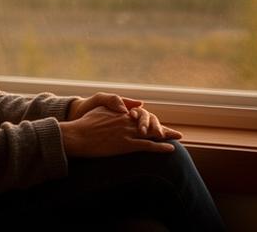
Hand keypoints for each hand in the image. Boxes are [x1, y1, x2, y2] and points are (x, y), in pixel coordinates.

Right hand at [67, 93, 182, 140]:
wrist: (78, 135)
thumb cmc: (85, 124)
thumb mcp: (99, 109)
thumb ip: (112, 107)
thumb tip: (121, 108)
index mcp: (121, 113)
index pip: (141, 116)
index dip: (151, 120)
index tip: (157, 123)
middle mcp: (127, 121)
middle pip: (150, 123)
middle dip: (164, 128)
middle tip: (175, 132)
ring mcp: (128, 133)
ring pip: (152, 133)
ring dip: (167, 135)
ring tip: (179, 137)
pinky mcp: (126, 145)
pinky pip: (147, 146)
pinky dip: (160, 147)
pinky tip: (171, 149)